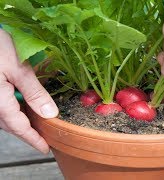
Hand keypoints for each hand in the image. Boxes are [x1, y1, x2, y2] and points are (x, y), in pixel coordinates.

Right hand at [0, 29, 57, 153]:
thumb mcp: (19, 68)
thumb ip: (35, 93)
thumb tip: (50, 114)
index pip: (18, 127)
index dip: (33, 139)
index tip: (45, 148)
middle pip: (10, 125)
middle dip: (27, 133)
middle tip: (44, 138)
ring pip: (3, 117)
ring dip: (19, 123)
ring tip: (37, 125)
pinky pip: (0, 107)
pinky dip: (13, 111)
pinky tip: (24, 107)